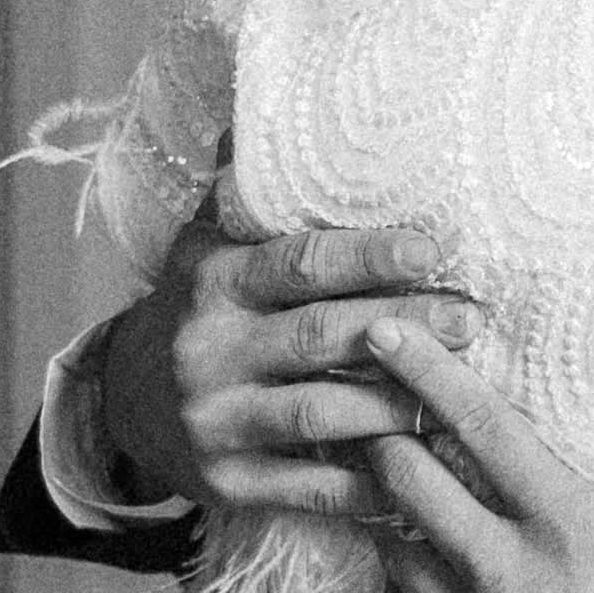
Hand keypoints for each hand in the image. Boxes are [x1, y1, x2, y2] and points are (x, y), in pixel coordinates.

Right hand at [115, 215, 484, 521]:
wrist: (122, 405)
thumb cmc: (191, 311)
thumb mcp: (201, 245)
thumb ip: (242, 192)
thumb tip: (265, 106)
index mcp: (212, 284)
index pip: (298, 266)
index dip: (367, 258)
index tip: (431, 250)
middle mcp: (210, 351)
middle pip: (321, 337)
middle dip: (405, 329)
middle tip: (471, 319)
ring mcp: (217, 422)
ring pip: (322, 415)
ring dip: (397, 406)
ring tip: (458, 394)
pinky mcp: (230, 483)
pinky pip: (312, 486)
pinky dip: (369, 483)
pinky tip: (422, 470)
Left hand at [348, 320, 593, 592]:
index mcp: (567, 525)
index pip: (479, 427)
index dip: (424, 370)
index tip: (384, 331)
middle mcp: (502, 571)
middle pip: (404, 480)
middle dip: (383, 439)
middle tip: (378, 416)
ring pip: (393, 551)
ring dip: (389, 520)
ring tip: (392, 500)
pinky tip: (411, 589)